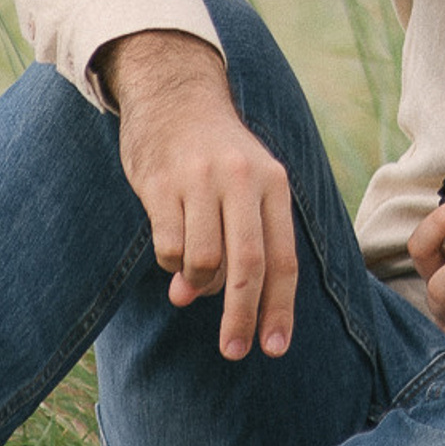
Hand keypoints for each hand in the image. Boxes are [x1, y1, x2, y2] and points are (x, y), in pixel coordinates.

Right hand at [101, 29, 296, 360]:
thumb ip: (238, 242)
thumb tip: (196, 298)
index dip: (280, 308)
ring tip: (191, 279)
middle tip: (233, 352)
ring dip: (198, 285)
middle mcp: (242, 180)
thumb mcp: (246, 185)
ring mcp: (200, 180)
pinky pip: (169, 246)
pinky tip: (171, 251)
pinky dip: (170, 263)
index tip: (274, 347)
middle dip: (242, 316)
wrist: (174, 94)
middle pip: (248, 266)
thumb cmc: (216, 154)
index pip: (283, 257)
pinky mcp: (160, 183)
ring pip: (204, 262)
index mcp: (273, 183)